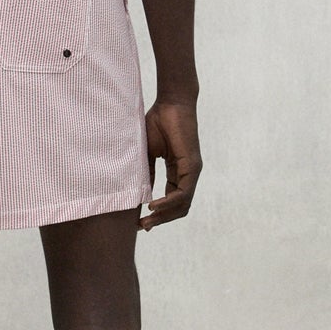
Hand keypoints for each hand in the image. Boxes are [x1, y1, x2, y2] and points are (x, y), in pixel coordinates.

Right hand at [139, 97, 201, 230]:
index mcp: (177, 172)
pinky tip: (152, 205)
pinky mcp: (192, 166)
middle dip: (160, 220)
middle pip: (178, 208)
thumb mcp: (147, 153)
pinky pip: (182, 192)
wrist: (171, 103)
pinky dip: (168, 202)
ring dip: (164, 216)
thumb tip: (137, 194)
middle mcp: (187, 174)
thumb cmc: (158, 122)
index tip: (139, 222)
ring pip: (182, 204)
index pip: (171, 200)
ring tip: (146, 220)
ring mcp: (192, 171)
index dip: (157, 213)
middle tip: (141, 226)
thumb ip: (145, 173)